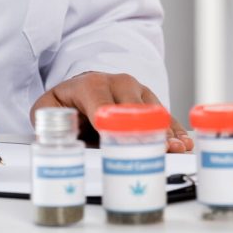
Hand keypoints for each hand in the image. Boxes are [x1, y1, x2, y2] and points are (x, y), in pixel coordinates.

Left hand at [31, 72, 192, 152]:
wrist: (83, 86)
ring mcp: (137, 90)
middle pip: (134, 109)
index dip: (113, 124)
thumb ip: (49, 120)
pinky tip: (184, 142)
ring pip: (153, 110)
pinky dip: (174, 129)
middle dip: (145, 131)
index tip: (122, 141)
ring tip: (178, 148)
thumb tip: (57, 138)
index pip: (104, 106)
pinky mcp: (149, 99)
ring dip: (166, 131)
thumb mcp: (48, 108)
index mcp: (92, 85)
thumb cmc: (67, 102)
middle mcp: (118, 83)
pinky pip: (164, 114)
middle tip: (159, 150)